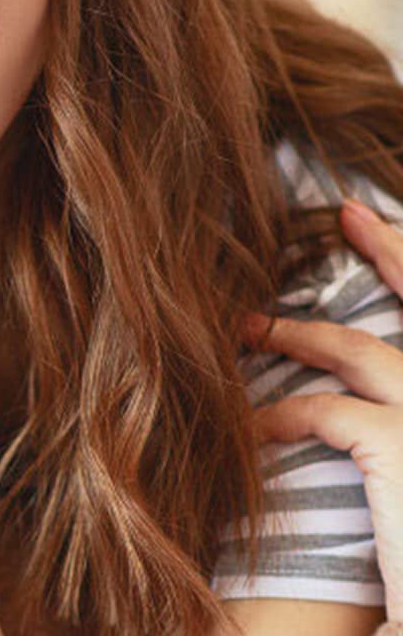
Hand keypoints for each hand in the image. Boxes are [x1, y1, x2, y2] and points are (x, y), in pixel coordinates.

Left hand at [247, 196, 402, 622]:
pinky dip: (279, 411)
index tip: (377, 214)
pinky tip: (248, 423)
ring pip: (362, 353)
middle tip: (341, 213)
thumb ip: (396, 412)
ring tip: (247, 326)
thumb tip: (359, 383)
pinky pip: (325, 411)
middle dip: (387, 250)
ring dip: (298, 335)